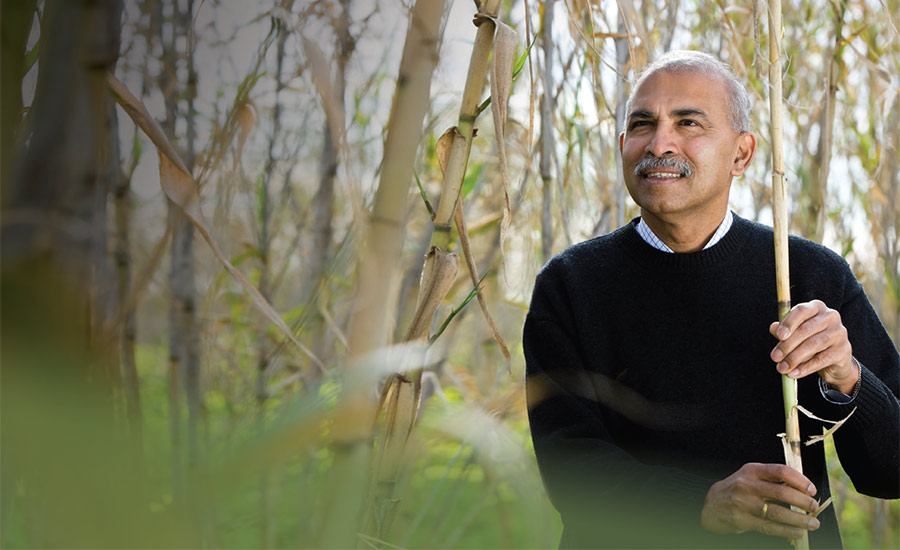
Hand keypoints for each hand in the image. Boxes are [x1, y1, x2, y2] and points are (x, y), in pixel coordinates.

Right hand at [701, 463, 819, 539]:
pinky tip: (798, 532)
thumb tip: (803, 488)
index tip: (812, 490)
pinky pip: (769, 527)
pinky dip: (787, 530)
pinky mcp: (742, 520)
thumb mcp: (750, 476)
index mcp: (752, 470)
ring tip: (813, 523)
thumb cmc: (738, 489)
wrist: (711, 504)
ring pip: (778, 512)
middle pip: (782, 493)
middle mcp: (747, 485)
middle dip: (803, 502)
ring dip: (799, 519)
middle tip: (814, 507)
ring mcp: (743, 504)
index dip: (800, 481)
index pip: (781, 471)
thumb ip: (772, 479)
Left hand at [769, 299, 857, 393]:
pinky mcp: (843, 350)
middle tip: (775, 357)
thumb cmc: (810, 340)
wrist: (834, 359)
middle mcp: (830, 316)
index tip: (779, 335)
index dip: (789, 323)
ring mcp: (839, 332)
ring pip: (813, 344)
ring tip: (782, 368)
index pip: (802, 310)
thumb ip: (783, 330)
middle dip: (787, 345)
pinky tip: (794, 373)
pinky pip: (821, 359)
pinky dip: (805, 368)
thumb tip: (773, 328)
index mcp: (816, 307)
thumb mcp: (795, 334)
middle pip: (806, 329)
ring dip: (794, 358)